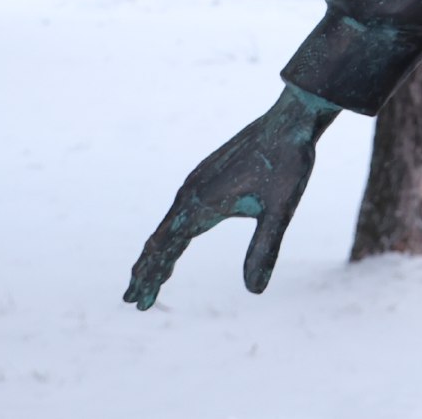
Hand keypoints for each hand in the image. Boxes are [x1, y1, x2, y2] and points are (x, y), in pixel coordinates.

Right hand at [123, 84, 335, 306]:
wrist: (291, 119)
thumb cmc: (288, 163)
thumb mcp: (280, 210)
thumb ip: (264, 249)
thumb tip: (255, 292)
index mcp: (203, 202)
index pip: (167, 248)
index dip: (153, 275)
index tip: (139, 302)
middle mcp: (191, 192)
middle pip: (159, 239)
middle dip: (145, 270)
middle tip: (130, 301)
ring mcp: (196, 183)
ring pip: (167, 225)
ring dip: (155, 254)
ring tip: (145, 278)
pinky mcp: (206, 178)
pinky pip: (180, 212)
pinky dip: (170, 235)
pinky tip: (173, 243)